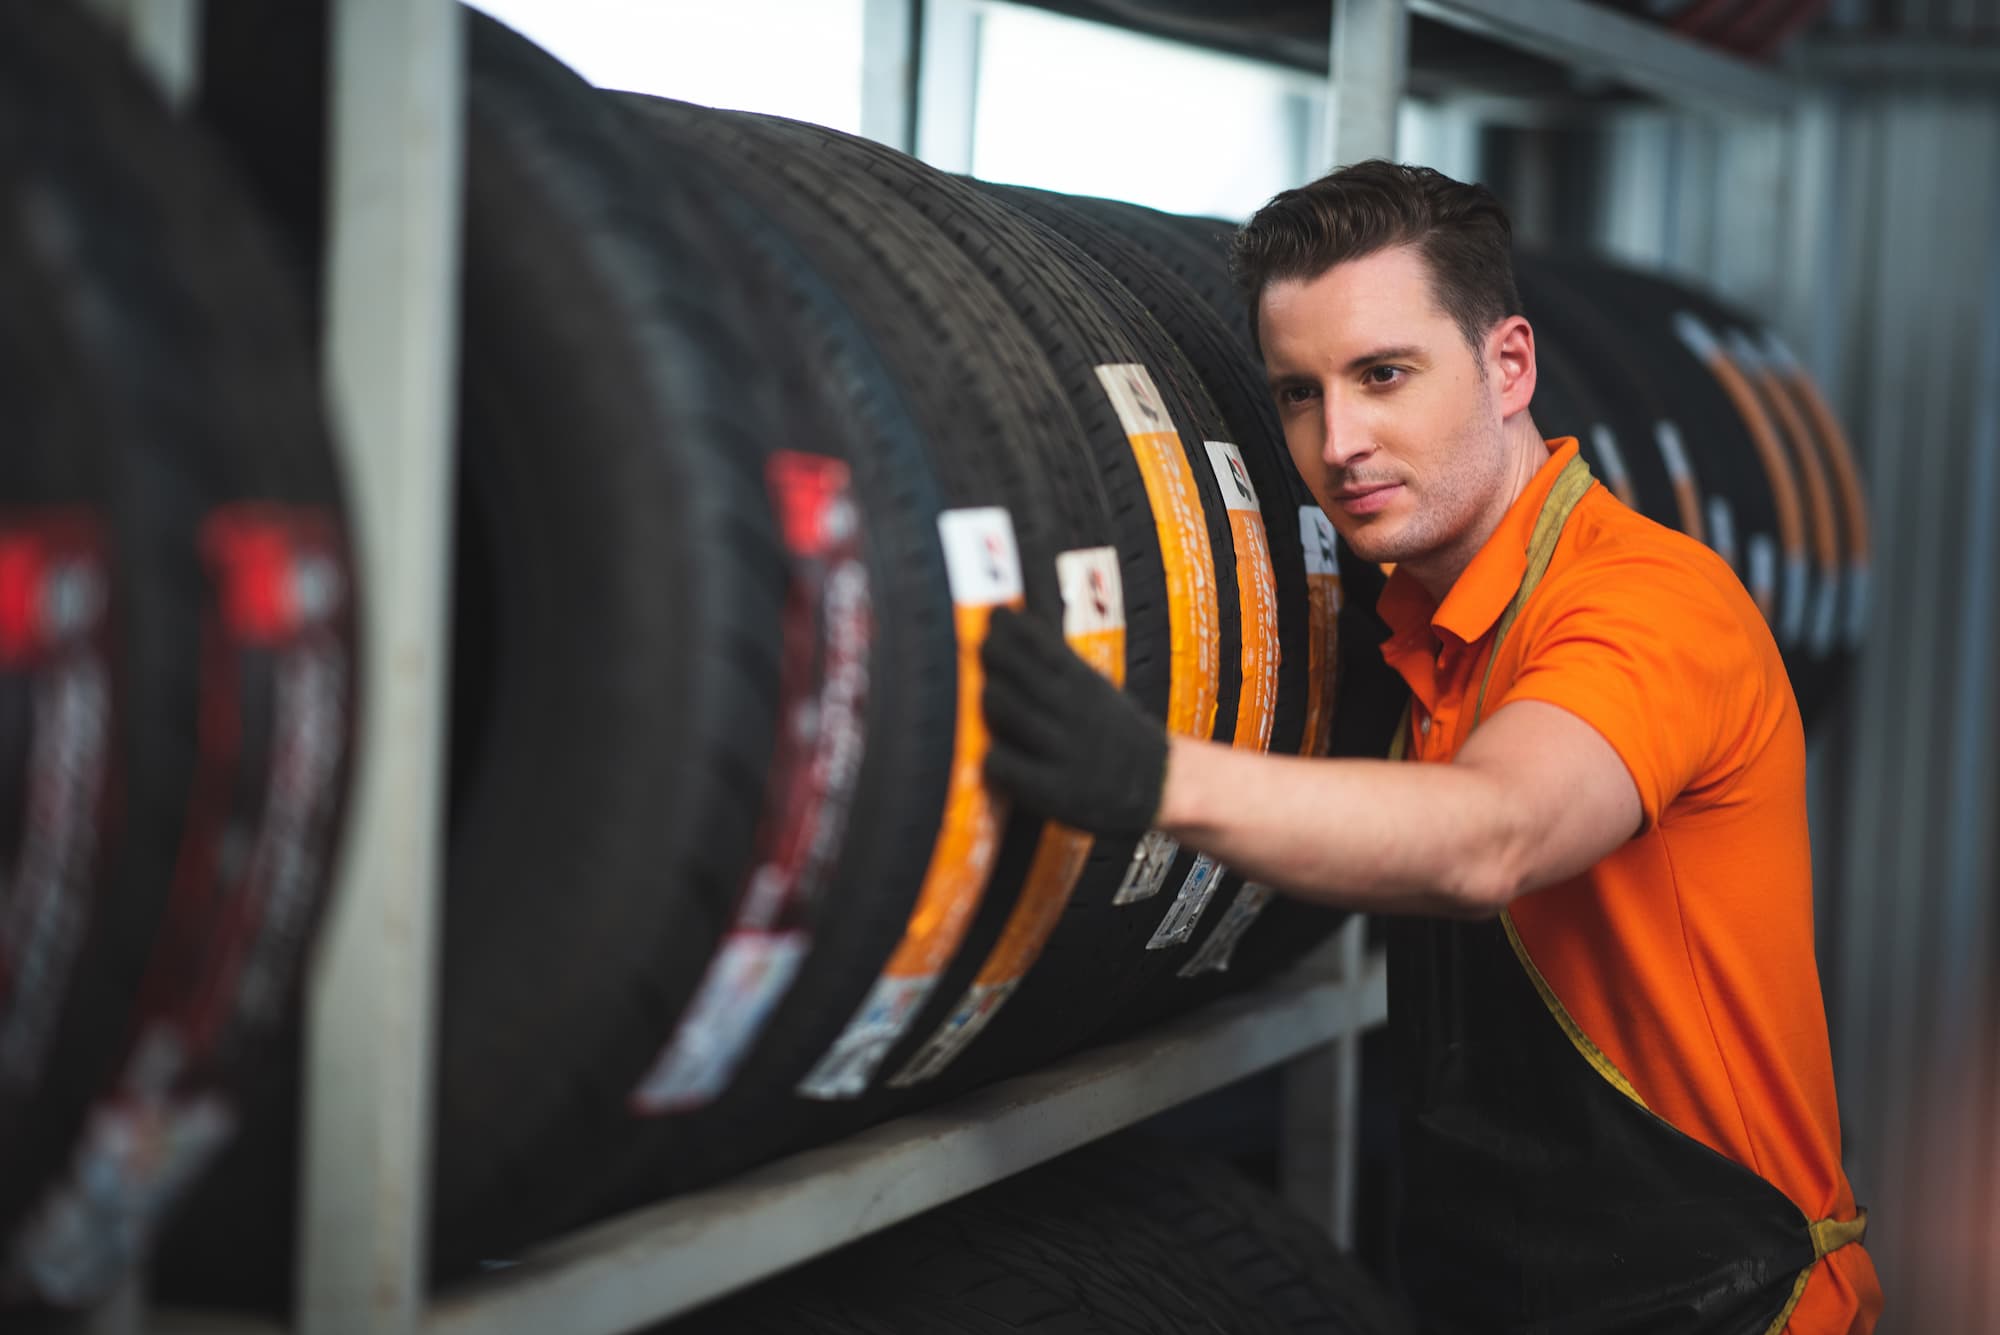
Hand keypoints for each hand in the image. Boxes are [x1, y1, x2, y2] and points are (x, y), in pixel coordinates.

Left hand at [980, 605, 1167, 837]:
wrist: (1161, 783)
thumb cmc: (1115, 733)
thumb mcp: (1097, 690)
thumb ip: (1061, 667)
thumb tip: (1015, 628)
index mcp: (1085, 682)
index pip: (1040, 641)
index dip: (1010, 625)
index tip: (995, 614)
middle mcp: (1074, 710)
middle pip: (1014, 670)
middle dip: (991, 655)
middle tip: (980, 649)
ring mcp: (1065, 749)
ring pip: (1006, 709)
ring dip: (988, 698)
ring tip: (985, 696)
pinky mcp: (1056, 789)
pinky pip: (1006, 765)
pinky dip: (992, 756)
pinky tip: (992, 755)